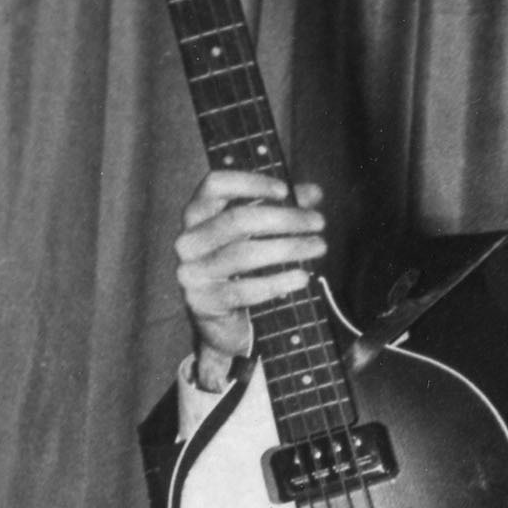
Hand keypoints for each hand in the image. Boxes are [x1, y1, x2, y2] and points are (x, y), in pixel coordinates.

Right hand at [176, 169, 327, 375]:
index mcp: (197, 215)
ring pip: (243, 254)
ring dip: (287, 248)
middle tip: (318, 222)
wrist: (223, 325)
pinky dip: (277, 282)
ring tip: (319, 247)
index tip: (285, 190)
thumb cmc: (243, 271)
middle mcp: (188, 239)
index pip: (215, 185)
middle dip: (284, 219)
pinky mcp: (203, 301)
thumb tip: (315, 191)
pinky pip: (244, 290)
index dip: (249, 183)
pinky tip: (303, 277)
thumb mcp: (259, 237)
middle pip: (236, 220)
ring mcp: (192, 271)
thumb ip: (283, 211)